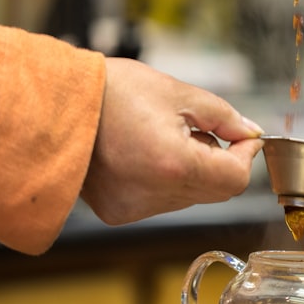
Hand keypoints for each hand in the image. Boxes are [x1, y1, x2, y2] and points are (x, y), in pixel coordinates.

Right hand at [81, 57, 264, 223]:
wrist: (53, 104)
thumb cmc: (110, 91)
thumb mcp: (177, 93)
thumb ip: (223, 116)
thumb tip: (250, 133)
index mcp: (173, 165)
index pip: (234, 179)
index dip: (244, 155)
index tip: (242, 136)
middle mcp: (154, 195)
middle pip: (215, 192)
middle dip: (218, 161)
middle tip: (198, 129)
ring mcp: (134, 208)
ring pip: (190, 197)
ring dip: (191, 170)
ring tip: (161, 137)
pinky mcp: (118, 212)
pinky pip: (161, 201)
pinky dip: (165, 180)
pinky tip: (143, 154)